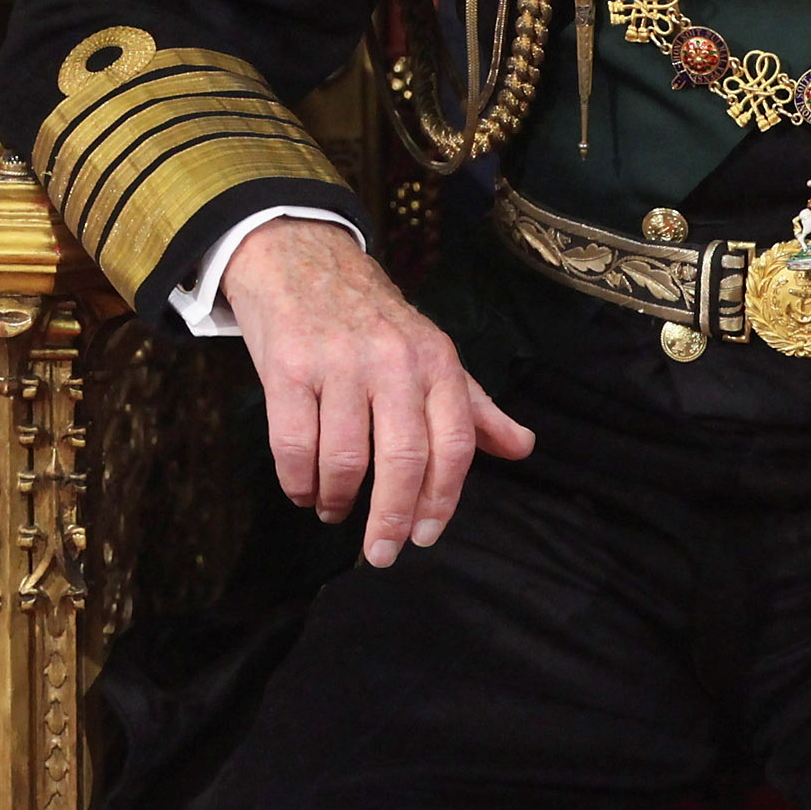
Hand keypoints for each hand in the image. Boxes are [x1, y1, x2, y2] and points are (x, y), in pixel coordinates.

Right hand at [216, 219, 533, 567]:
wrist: (299, 256)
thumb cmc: (368, 316)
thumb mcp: (430, 351)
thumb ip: (473, 406)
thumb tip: (523, 448)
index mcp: (435, 360)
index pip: (454, 444)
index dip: (441, 500)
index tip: (423, 538)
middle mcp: (392, 359)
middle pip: (402, 458)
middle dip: (390, 518)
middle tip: (380, 553)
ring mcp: (337, 361)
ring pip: (343, 458)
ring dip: (337, 500)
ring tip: (333, 510)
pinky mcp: (287, 365)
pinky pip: (293, 443)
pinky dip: (297, 482)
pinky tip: (303, 490)